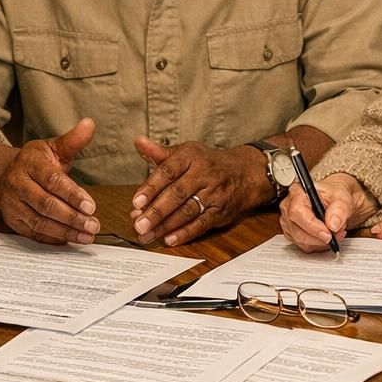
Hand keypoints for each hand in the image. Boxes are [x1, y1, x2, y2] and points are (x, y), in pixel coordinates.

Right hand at [0, 118, 100, 244]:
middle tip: (93, 225)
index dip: (72, 195)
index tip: (91, 206)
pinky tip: (71, 240)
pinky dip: (53, 239)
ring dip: (65, 231)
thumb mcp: (52, 147)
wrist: (1, 175)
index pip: (52, 181)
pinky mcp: (13, 221)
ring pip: (40, 222)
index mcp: (29, 164)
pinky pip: (33, 233)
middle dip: (72, 217)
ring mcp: (13, 205)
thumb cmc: (34, 162)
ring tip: (87, 235)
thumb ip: (72, 140)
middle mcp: (18, 184)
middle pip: (46, 204)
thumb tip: (90, 124)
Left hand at [130, 138, 261, 246]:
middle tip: (139, 224)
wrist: (244, 173)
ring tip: (147, 234)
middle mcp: (203, 174)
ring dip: (166, 225)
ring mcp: (214, 194)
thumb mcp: (185, 153)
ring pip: (187, 211)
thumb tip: (139, 142)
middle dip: (156, 211)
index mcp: (191, 157)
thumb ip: (160, 153)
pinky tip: (169, 239)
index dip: (151, 187)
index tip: (136, 202)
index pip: (168, 171)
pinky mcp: (220, 211)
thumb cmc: (207, 163)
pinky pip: (201, 224)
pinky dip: (185, 233)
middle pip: (177, 194)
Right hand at [279, 172, 375, 252]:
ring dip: (321, 242)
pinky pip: (305, 246)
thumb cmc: (335, 195)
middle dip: (319, 237)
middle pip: (297, 230)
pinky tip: (328, 236)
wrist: (336, 201)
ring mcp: (289, 222)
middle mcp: (289, 207)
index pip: (297, 212)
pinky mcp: (293, 234)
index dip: (312, 225)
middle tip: (336, 234)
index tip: (327, 233)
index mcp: (297, 192)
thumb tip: (333, 224)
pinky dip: (319, 245)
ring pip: (301, 241)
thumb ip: (339, 209)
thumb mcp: (342, 197)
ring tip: (335, 233)